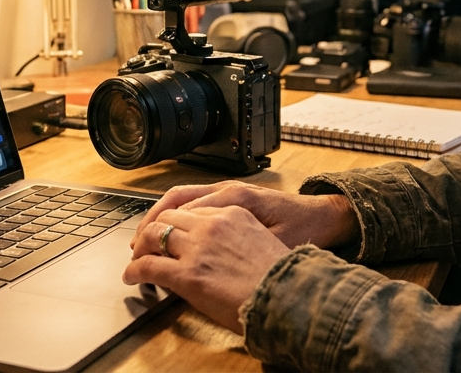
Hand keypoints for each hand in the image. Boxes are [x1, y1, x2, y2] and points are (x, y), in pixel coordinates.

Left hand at [124, 205, 290, 333]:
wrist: (291, 292)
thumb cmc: (282, 271)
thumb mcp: (261, 239)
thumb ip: (235, 234)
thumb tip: (218, 246)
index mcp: (233, 211)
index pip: (191, 208)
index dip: (174, 220)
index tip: (169, 230)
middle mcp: (213, 224)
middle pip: (168, 216)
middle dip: (152, 229)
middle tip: (145, 244)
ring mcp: (198, 248)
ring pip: (154, 235)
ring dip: (140, 247)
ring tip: (136, 257)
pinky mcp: (188, 274)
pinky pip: (149, 266)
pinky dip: (135, 270)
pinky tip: (132, 276)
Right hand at [129, 180, 358, 250]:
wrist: (326, 216)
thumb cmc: (304, 232)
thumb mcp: (273, 248)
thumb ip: (238, 254)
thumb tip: (200, 269)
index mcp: (235, 199)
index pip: (181, 210)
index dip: (156, 235)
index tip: (140, 258)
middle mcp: (228, 190)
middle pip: (174, 201)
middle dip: (150, 225)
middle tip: (134, 251)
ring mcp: (229, 191)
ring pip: (181, 198)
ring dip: (159, 218)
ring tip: (143, 242)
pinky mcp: (233, 197)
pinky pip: (195, 201)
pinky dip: (176, 215)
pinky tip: (169, 233)